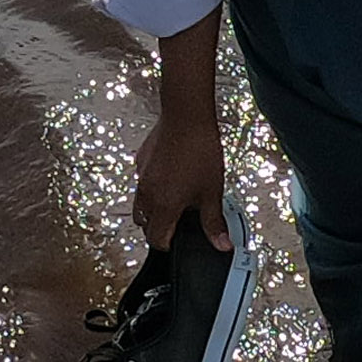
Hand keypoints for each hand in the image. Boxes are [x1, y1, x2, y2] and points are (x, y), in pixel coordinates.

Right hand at [131, 110, 232, 251]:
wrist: (187, 117)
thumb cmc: (200, 150)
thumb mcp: (212, 192)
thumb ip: (213, 222)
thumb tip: (222, 245)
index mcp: (163, 206)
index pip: (156, 240)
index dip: (168, 245)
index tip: (179, 241)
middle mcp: (147, 195)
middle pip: (145, 225)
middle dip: (159, 229)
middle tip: (179, 222)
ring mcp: (141, 178)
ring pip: (140, 206)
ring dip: (153, 210)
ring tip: (174, 201)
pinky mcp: (140, 162)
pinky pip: (142, 184)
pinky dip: (151, 189)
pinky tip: (171, 178)